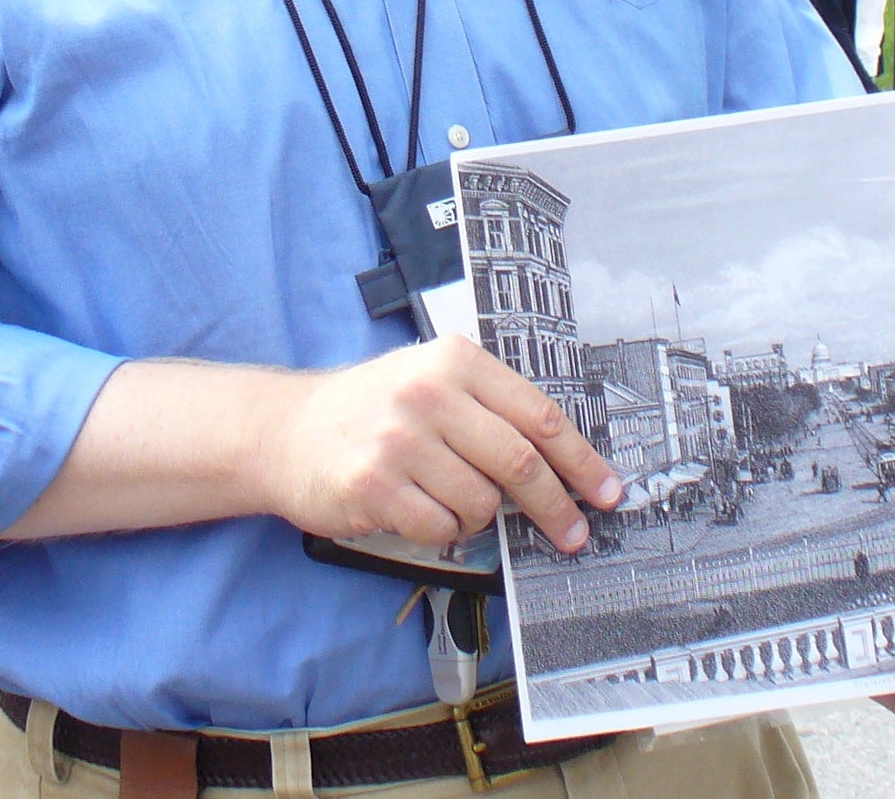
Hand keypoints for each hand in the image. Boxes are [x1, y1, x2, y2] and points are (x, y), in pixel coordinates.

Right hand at [258, 335, 621, 553]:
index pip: (539, 415)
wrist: (287, 428)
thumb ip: (490, 408)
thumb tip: (564, 462)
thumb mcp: (430, 380)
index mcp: (454, 360)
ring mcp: (399, 440)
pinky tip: (420, 510)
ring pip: (482, 503)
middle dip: (556, 507)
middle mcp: (429, 394)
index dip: (582, 460)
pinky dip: (443, 531)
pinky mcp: (374, 485)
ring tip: (450, 499)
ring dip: (479, 516)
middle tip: (573, 534)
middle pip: (520, 463)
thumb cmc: (372, 407)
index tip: (607, 491)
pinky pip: (441, 529)